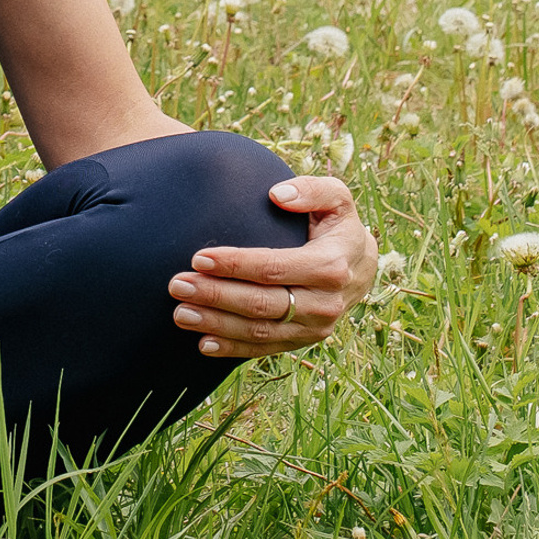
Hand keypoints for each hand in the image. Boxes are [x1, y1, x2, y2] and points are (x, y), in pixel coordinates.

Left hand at [167, 175, 377, 359]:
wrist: (361, 266)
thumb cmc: (338, 225)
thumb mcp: (336, 198)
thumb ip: (311, 189)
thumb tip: (277, 194)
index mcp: (331, 266)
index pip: (274, 268)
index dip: (235, 264)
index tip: (198, 257)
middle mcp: (325, 303)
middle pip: (262, 303)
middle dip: (216, 295)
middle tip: (177, 284)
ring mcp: (315, 328)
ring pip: (259, 330)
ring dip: (217, 324)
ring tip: (180, 313)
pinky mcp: (304, 341)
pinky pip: (265, 348)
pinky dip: (233, 348)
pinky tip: (203, 344)